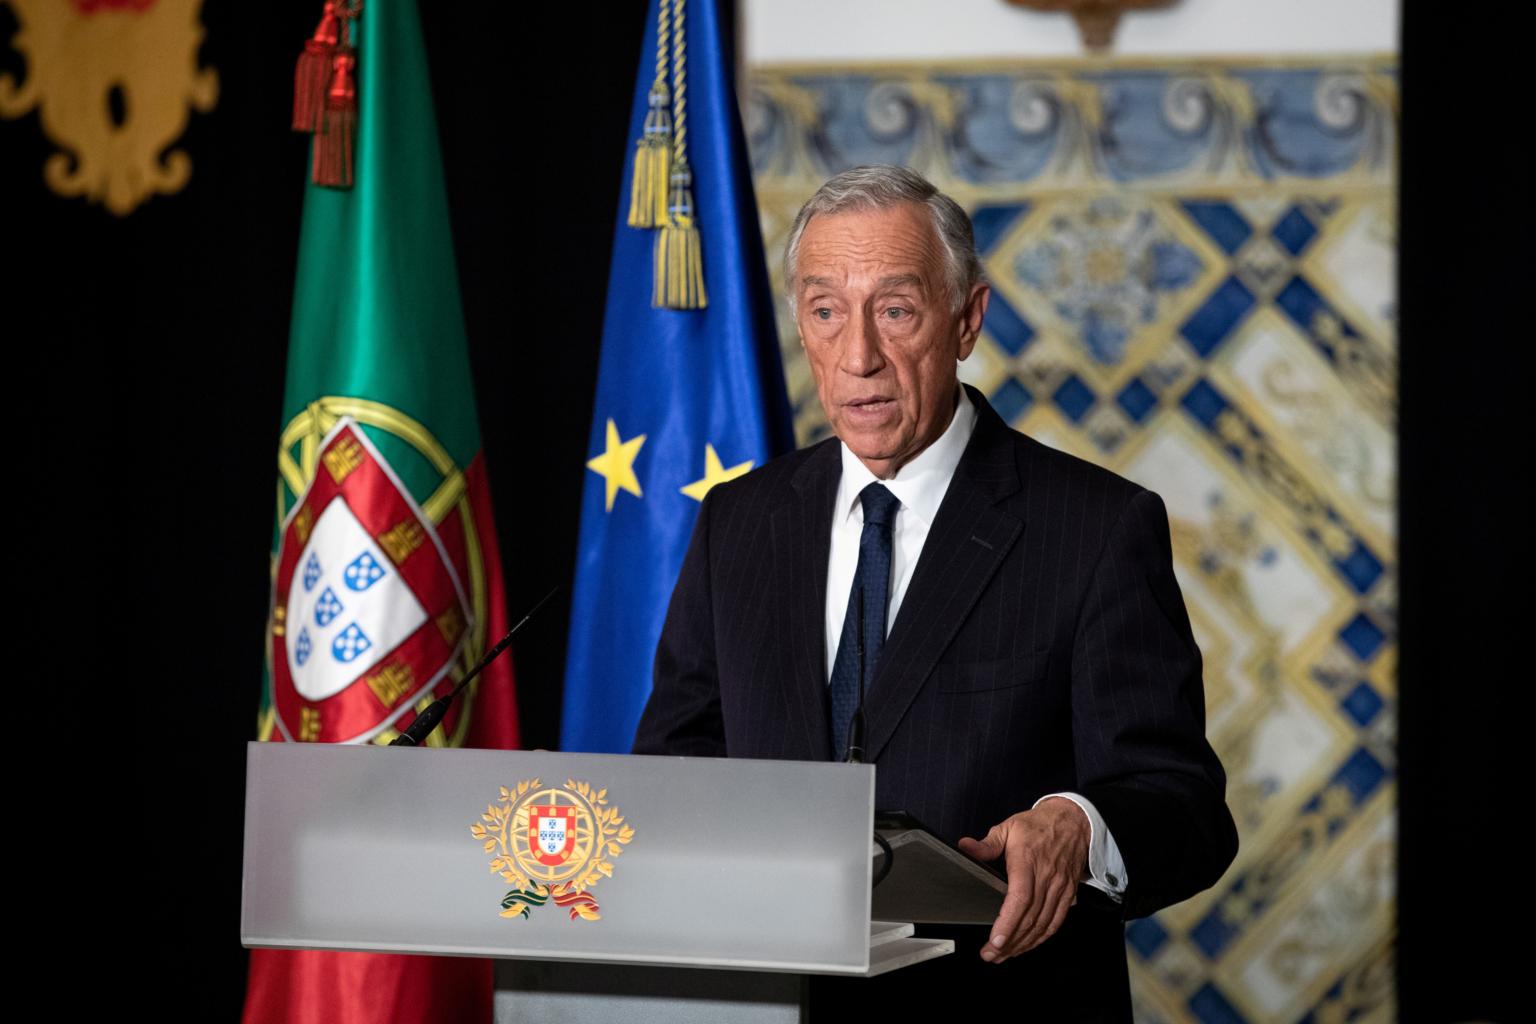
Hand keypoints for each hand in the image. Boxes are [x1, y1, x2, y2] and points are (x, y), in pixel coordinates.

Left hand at [957, 797, 1089, 961]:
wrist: (1073, 822)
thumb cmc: (1038, 826)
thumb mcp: (1008, 827)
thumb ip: (987, 843)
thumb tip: (965, 847)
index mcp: (1028, 861)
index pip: (1019, 899)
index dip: (1008, 923)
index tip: (995, 940)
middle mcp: (1046, 878)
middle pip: (1029, 918)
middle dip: (1009, 942)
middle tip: (990, 954)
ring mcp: (1059, 888)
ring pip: (1043, 925)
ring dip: (1023, 944)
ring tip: (1004, 955)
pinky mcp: (1068, 895)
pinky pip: (1056, 922)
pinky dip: (1041, 938)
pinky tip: (1028, 945)